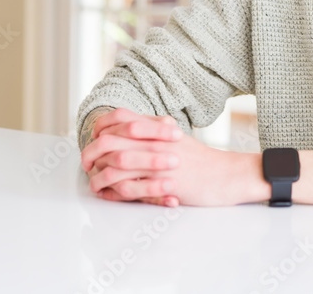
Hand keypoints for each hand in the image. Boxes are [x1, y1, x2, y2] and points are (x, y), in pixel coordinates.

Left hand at [82, 108, 265, 206]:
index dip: (102, 126)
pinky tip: (109, 195)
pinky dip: (113, 193)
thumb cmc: (204, 160)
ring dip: (98, 175)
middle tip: (86, 161)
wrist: (226, 175)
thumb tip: (139, 127)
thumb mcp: (179, 138)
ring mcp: (156, 162)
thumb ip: (157, 131)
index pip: (120, 118)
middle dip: (92, 152)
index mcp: (158, 128)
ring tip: (94, 181)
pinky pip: (128, 188)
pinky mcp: (161, 183)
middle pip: (110, 141)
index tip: (95, 136)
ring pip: (114, 165)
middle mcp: (154, 142)